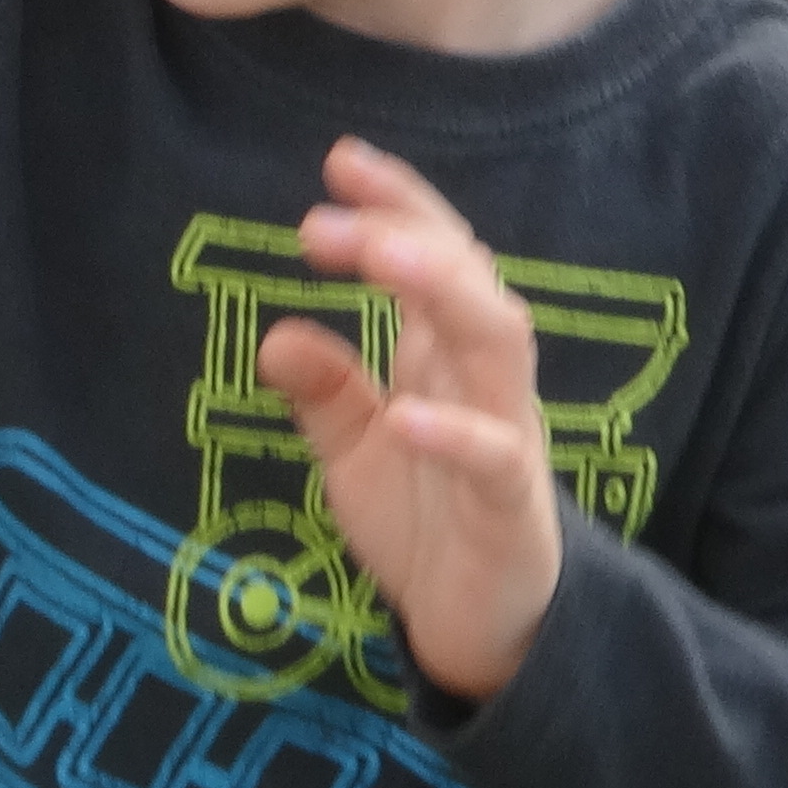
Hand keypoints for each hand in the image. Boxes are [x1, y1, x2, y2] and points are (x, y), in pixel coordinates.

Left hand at [256, 137, 563, 703]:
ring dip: (439, 292)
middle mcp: (484, 383)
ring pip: (499, 344)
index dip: (399, 205)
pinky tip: (403, 416)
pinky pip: (495, 460)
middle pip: (467, 282)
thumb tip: (274, 335)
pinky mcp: (513, 509)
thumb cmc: (427, 520)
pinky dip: (452, 432)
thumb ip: (323, 391)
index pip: (437, 257)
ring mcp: (507, 440)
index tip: (340, 160)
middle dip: (404, 236)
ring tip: (375, 255)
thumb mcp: (354, 450)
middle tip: (320, 218)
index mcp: (445, 357)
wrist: (485, 627)